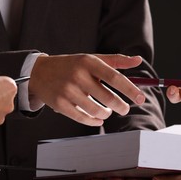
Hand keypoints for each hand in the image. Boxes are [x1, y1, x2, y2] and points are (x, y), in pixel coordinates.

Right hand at [29, 54, 145, 125]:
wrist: (39, 72)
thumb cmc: (71, 66)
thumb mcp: (91, 58)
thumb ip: (115, 60)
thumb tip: (138, 60)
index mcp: (88, 62)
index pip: (114, 77)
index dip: (130, 89)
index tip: (140, 98)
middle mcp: (78, 76)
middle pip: (107, 97)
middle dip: (120, 106)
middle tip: (124, 109)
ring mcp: (68, 91)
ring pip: (96, 110)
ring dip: (106, 114)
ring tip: (107, 112)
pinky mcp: (60, 105)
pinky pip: (82, 118)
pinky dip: (94, 121)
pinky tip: (98, 119)